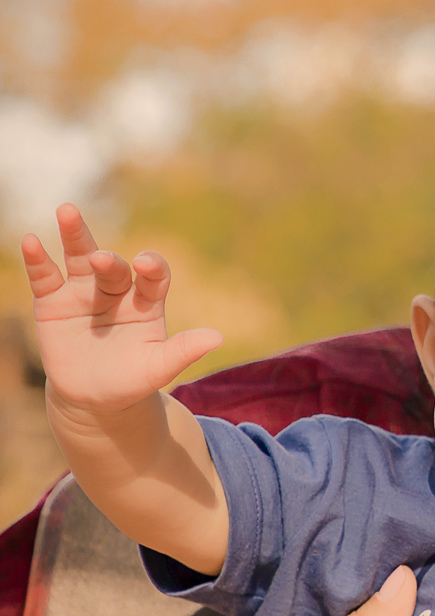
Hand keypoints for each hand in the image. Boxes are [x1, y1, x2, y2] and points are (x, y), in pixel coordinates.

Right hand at [22, 203, 221, 416]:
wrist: (94, 399)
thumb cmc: (132, 380)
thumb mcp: (158, 369)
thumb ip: (184, 351)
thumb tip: (217, 338)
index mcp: (147, 302)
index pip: (154, 276)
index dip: (152, 267)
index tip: (145, 264)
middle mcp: (116, 291)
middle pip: (114, 266)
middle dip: (109, 261)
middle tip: (102, 259)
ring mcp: (84, 293)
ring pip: (79, 258)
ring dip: (75, 235)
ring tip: (68, 211)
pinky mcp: (52, 302)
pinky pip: (45, 277)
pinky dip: (37, 260)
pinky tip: (31, 242)